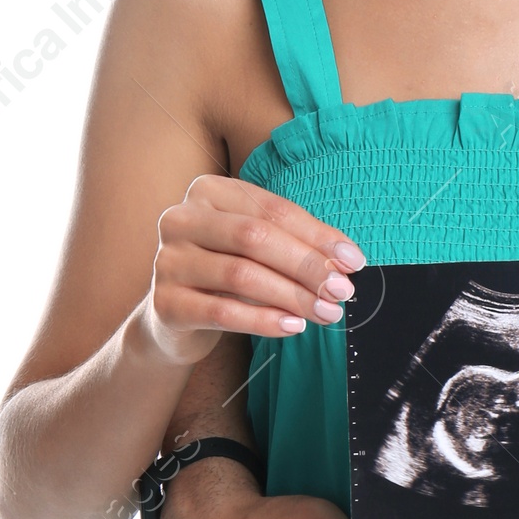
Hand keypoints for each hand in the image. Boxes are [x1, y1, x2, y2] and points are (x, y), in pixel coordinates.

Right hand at [142, 174, 366, 368]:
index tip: (353, 261)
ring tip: (325, 313)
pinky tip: (292, 326)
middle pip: (255, 237)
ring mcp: (167, 260)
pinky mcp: (165, 302)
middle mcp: (181, 218)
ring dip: (292, 296)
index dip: (317, 236)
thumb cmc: (226, 273)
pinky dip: (264, 320)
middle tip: (341, 290)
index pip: (272, 210)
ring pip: (241, 274)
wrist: (175, 317)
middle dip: (306, 265)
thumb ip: (298, 245)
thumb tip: (347, 261)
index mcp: (208, 192)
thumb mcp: (259, 250)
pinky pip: (222, 311)